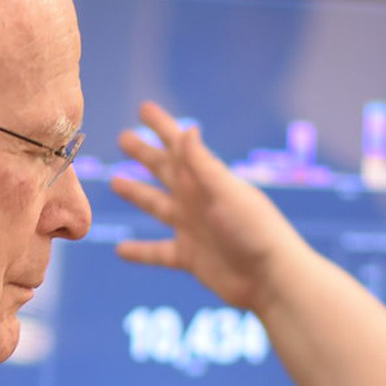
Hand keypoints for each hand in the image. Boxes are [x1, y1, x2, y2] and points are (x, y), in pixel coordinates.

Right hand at [112, 100, 314, 312]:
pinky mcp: (190, 258)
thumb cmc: (255, 232)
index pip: (179, 145)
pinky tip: (120, 251)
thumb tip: (188, 130)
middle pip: (163, 170)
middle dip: (144, 154)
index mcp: (206, 179)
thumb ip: (204, 165)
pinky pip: (157, 252)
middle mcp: (196, 200)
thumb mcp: (227, 194)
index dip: (161, 126)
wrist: (270, 279)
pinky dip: (139, 252)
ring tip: (115, 182)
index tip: (143, 107)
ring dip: (136, 194)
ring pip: (156, 206)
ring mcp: (192, 228)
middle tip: (123, 137)